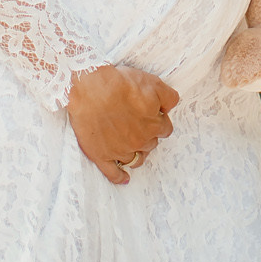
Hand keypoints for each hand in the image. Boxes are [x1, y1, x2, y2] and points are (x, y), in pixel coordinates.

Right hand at [66, 65, 178, 183]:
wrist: (91, 89)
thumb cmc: (120, 84)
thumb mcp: (153, 83)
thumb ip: (169, 97)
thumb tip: (169, 109)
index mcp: (154, 125)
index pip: (165, 129)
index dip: (159, 121)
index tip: (151, 115)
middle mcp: (139, 141)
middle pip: (151, 144)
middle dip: (147, 135)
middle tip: (136, 123)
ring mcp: (120, 150)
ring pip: (136, 159)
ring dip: (136, 153)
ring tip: (131, 144)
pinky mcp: (101, 155)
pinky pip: (113, 173)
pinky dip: (119, 177)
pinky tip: (124, 179)